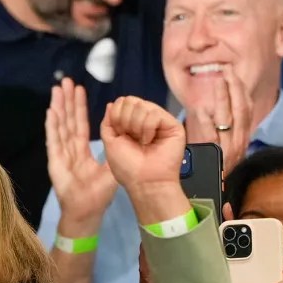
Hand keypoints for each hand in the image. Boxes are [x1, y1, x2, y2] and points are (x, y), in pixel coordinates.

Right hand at [45, 79, 116, 231]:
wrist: (87, 211)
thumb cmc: (98, 194)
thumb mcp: (113, 167)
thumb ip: (116, 150)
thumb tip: (125, 132)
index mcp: (81, 150)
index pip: (80, 123)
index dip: (79, 107)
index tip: (79, 89)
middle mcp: (69, 148)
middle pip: (68, 120)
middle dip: (67, 101)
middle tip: (66, 81)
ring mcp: (60, 154)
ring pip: (59, 126)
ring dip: (58, 107)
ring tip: (57, 89)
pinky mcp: (55, 161)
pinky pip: (53, 140)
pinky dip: (52, 126)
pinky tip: (51, 112)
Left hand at [100, 96, 187, 224]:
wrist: (144, 181)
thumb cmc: (127, 166)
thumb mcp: (110, 141)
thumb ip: (109, 121)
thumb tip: (112, 103)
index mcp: (132, 123)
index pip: (123, 102)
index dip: (117, 115)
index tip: (120, 133)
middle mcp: (146, 120)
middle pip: (131, 100)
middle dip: (124, 119)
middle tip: (130, 137)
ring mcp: (160, 121)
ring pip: (142, 105)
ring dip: (135, 125)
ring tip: (141, 141)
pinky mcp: (173, 125)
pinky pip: (154, 113)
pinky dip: (147, 128)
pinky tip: (149, 141)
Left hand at [183, 68, 255, 177]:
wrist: (205, 192)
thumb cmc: (209, 165)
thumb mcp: (220, 144)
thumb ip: (220, 126)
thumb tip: (215, 104)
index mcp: (241, 138)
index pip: (246, 110)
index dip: (241, 91)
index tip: (233, 75)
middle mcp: (238, 143)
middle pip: (241, 111)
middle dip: (235, 89)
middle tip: (227, 71)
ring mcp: (227, 151)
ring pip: (229, 120)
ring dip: (223, 99)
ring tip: (218, 82)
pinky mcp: (213, 158)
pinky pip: (210, 138)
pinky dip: (205, 123)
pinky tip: (199, 110)